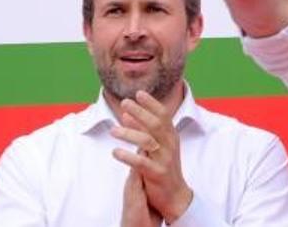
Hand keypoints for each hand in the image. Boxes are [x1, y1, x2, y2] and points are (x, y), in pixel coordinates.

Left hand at [111, 91, 192, 222]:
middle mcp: (170, 145)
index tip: (138, 93)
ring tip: (113, 130)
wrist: (175, 195)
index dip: (151, 103)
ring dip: (130, 133)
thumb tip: (126, 113)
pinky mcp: (157, 174)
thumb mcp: (156, 145)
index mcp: (171, 135)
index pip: (163, 114)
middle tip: (125, 103)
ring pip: (147, 142)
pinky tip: (115, 152)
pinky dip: (128, 157)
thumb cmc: (163, 166)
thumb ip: (142, 129)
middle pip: (155, 124)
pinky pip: (141, 163)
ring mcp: (165, 159)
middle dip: (140, 112)